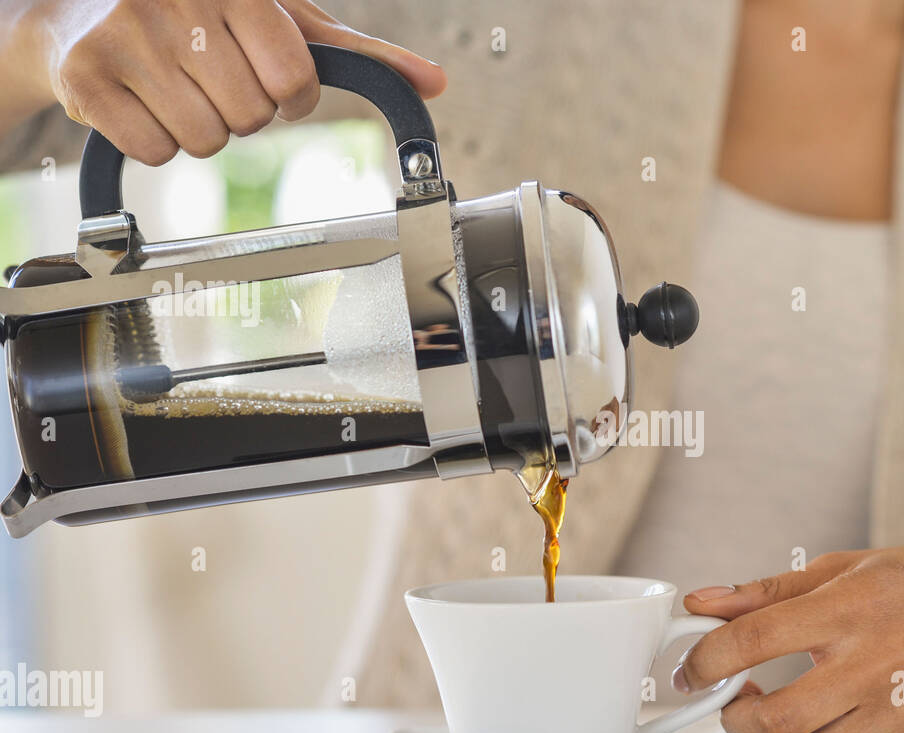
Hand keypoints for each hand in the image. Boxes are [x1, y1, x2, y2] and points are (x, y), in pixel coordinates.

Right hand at [0, 0, 446, 162]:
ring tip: (173, 88)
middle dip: (241, 112)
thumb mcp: (281, 19)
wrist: (72, 11)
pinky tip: (140, 102)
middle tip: (210, 81)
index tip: (266, 79)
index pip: (294, 78)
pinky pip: (154, 151)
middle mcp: (178, 1)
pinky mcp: (86, 75)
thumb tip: (435, 83)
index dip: (288, 96)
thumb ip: (356, 52)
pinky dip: (152, 142)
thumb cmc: (198, 17)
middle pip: (252, 116)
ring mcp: (126, 35)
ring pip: (206, 139)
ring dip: (199, 130)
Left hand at [675, 537, 903, 732]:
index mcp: (852, 604)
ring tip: (785, 721)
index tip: (690, 672)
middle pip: (777, 718)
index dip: (705, 660)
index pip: (755, 638)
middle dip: (734, 719)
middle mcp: (881, 657)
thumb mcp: (847, 567)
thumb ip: (767, 591)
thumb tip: (699, 604)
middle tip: (734, 704)